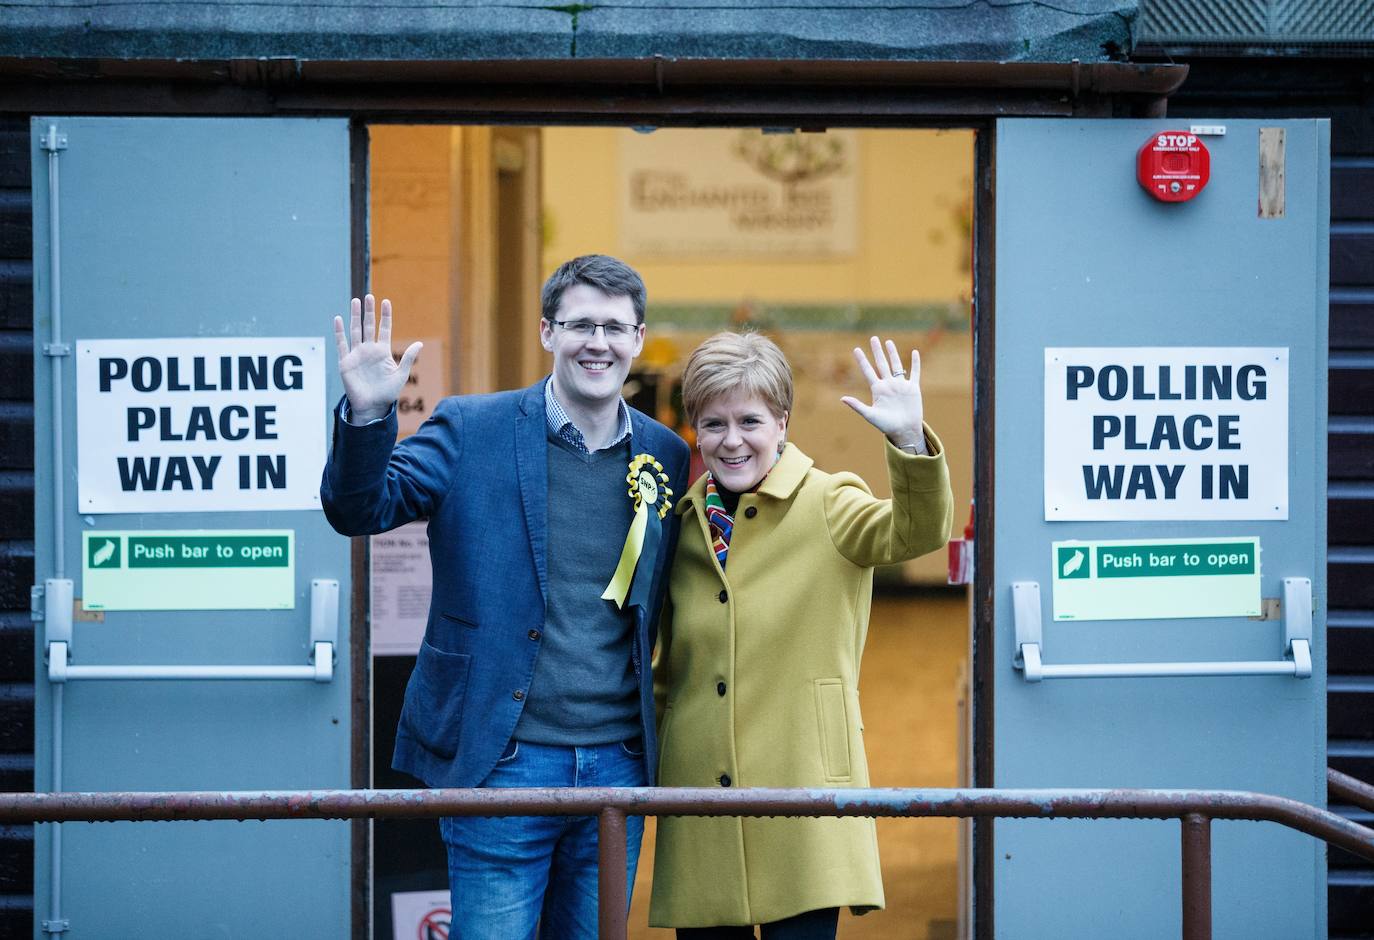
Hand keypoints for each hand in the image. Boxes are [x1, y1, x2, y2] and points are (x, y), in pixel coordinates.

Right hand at [333, 294, 422, 422]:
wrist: (372, 406)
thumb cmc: (387, 392)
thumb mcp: (400, 375)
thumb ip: (408, 358)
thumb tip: (420, 344)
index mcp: (383, 352)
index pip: (384, 329)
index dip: (385, 316)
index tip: (386, 301)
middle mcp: (369, 350)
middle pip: (368, 326)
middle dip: (369, 311)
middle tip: (369, 296)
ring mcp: (357, 355)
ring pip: (355, 331)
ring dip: (355, 316)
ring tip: (355, 301)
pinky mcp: (346, 362)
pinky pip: (342, 344)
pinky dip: (340, 332)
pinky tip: (339, 319)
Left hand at [841, 336, 924, 447]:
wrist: (904, 431)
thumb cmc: (886, 425)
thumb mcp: (870, 415)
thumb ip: (857, 406)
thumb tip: (842, 398)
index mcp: (878, 389)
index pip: (868, 371)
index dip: (862, 360)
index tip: (856, 349)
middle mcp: (888, 385)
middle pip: (882, 364)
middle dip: (877, 351)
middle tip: (873, 338)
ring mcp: (901, 385)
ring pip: (896, 365)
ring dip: (893, 354)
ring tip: (888, 342)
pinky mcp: (913, 388)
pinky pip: (915, 373)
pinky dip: (915, 363)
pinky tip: (915, 352)